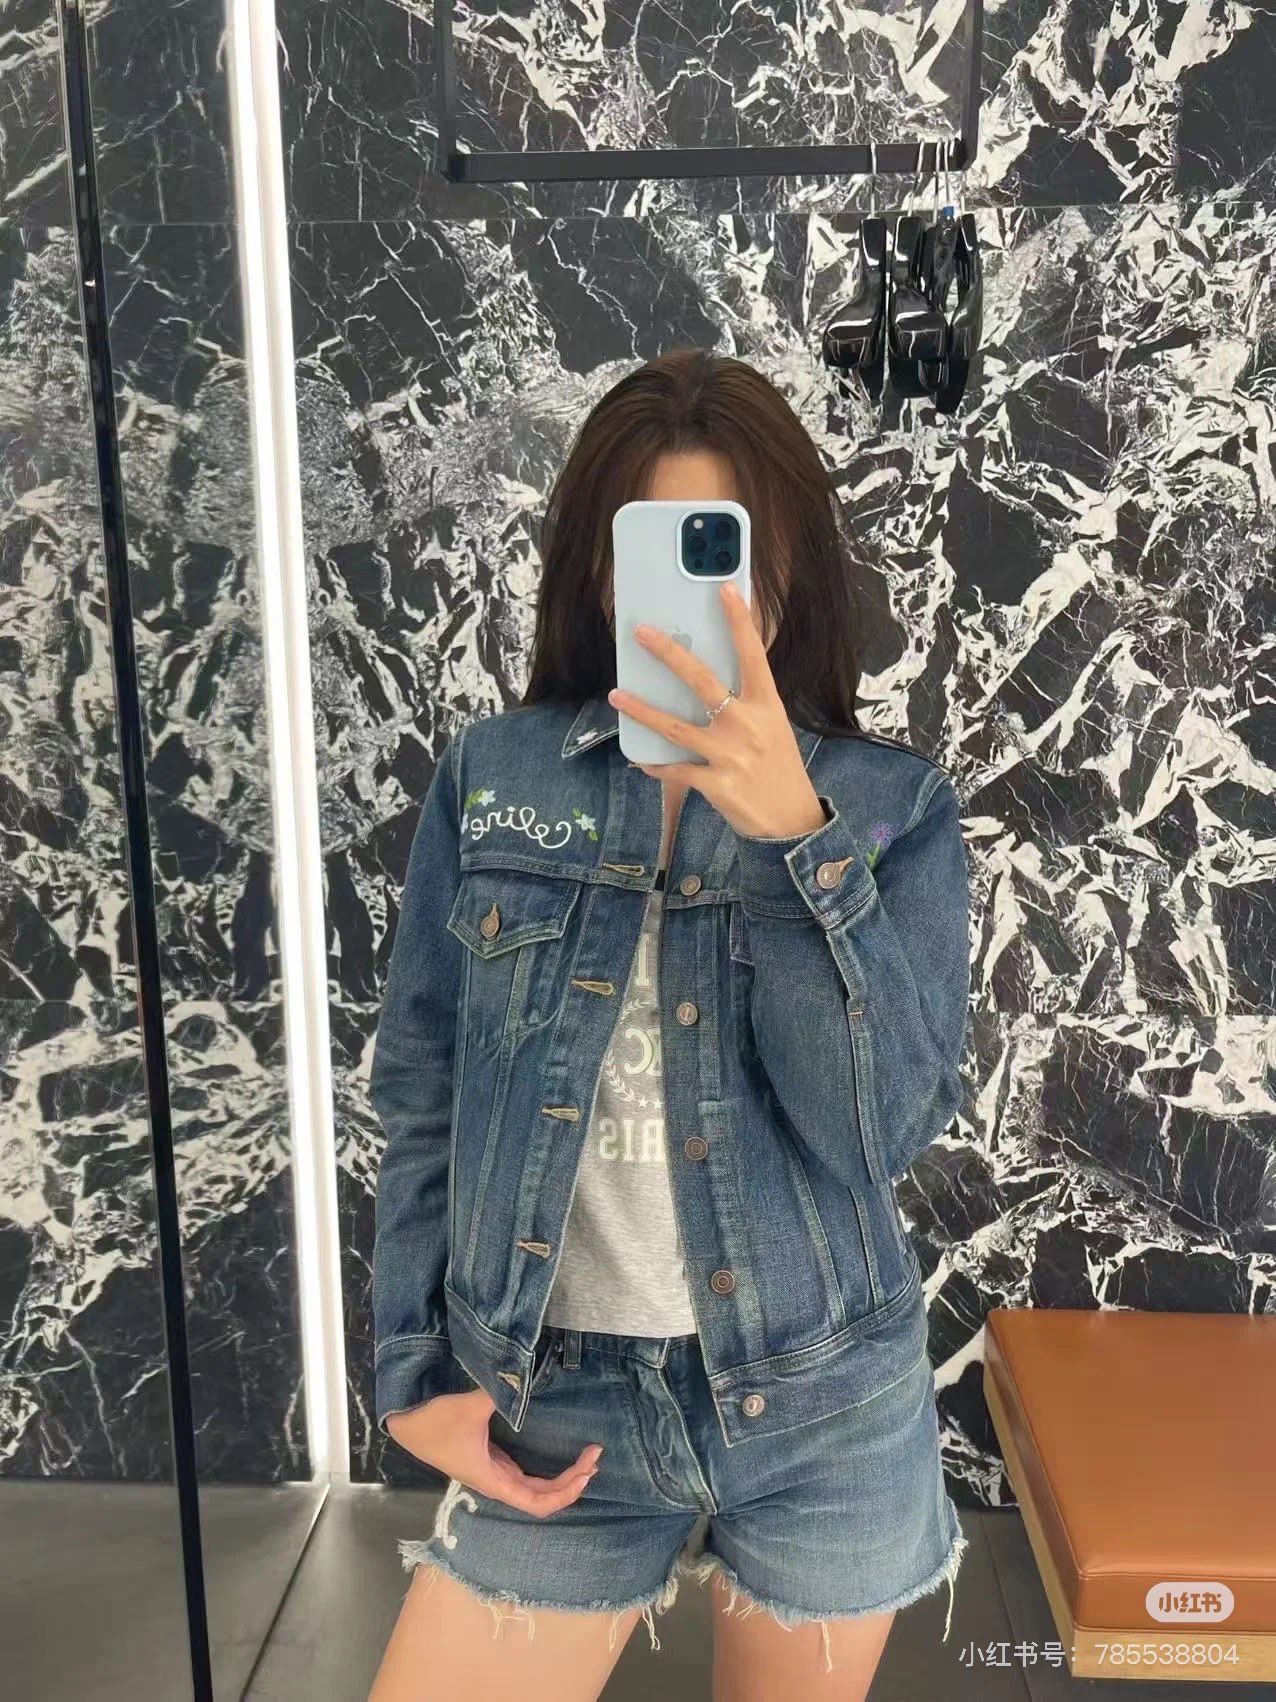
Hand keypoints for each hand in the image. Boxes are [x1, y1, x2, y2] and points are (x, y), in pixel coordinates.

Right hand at [386, 1388, 602, 1517]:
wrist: (406, 1422)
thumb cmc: (435, 1421)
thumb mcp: (469, 1407)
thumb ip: (499, 1392)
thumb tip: (526, 1379)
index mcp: (493, 1479)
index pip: (537, 1502)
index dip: (565, 1493)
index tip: (586, 1472)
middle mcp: (496, 1481)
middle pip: (541, 1497)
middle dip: (571, 1482)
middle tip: (595, 1457)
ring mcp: (494, 1472)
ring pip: (534, 1487)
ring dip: (561, 1479)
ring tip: (586, 1461)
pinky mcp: (490, 1460)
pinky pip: (525, 1476)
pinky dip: (547, 1472)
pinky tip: (561, 1460)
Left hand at [607, 581, 827, 839]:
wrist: (792, 822)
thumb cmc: (779, 769)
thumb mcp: (772, 728)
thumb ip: (745, 704)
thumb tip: (703, 680)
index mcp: (767, 706)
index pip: (752, 654)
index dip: (739, 621)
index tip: (724, 589)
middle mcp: (748, 725)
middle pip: (702, 681)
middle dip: (669, 653)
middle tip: (642, 633)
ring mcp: (730, 755)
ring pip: (676, 726)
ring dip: (642, 710)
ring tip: (616, 695)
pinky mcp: (716, 784)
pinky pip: (675, 769)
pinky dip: (654, 764)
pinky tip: (639, 758)